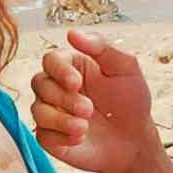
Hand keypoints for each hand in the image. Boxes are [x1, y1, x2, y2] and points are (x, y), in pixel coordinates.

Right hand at [28, 30, 157, 172]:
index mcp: (72, 66)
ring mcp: (52, 112)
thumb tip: (72, 33)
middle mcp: (56, 87)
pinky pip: (42, 136)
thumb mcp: (126, 68)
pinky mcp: (52, 138)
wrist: (135, 139)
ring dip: (61, 119)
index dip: (59, 70)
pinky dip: (60, 137)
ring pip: (37, 111)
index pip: (50, 59)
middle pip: (39, 83)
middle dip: (63, 98)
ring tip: (84, 127)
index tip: (76, 83)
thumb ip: (103, 47)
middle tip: (89, 109)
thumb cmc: (131, 100)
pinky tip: (80, 138)